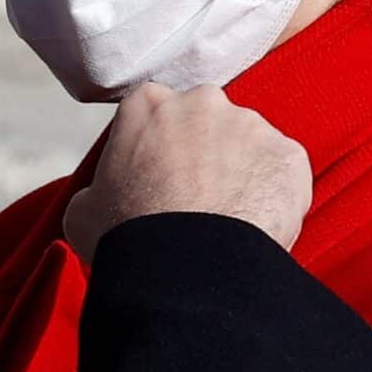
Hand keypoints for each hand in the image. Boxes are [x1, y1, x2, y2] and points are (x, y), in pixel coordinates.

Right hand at [62, 83, 308, 262]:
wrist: (187, 270)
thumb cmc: (129, 236)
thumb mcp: (83, 207)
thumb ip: (98, 185)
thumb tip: (102, 197)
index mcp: (148, 103)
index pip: (154, 114)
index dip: (156, 147)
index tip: (156, 177)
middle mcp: (202, 101)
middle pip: (205, 122)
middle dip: (203, 153)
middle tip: (193, 201)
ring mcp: (251, 126)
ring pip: (247, 146)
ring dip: (240, 173)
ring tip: (226, 222)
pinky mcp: (289, 156)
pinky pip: (283, 172)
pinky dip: (273, 195)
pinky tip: (254, 227)